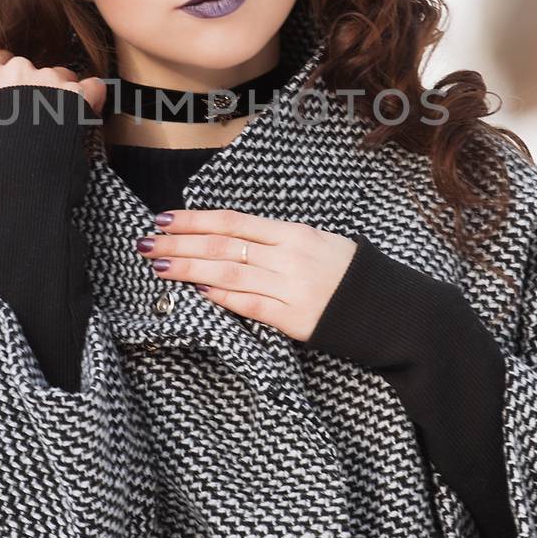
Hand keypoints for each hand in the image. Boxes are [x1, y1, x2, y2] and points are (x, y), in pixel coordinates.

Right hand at [0, 50, 106, 115]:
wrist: (14, 172)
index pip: (1, 60)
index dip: (11, 76)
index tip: (17, 89)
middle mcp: (17, 70)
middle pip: (34, 68)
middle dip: (38, 87)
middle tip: (40, 117)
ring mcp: (48, 78)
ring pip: (63, 76)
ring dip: (65, 94)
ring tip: (62, 124)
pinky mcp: (77, 92)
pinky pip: (94, 86)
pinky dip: (93, 99)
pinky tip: (87, 115)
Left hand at [135, 209, 357, 342]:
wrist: (391, 309)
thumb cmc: (352, 275)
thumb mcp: (319, 243)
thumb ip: (279, 241)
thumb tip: (234, 238)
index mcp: (293, 233)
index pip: (232, 221)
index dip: (194, 220)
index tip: (163, 219)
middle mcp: (289, 255)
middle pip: (222, 245)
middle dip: (179, 243)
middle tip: (145, 243)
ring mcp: (291, 286)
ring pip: (228, 273)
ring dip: (188, 269)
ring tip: (158, 266)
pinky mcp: (295, 318)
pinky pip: (250, 305)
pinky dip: (221, 297)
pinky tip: (197, 292)